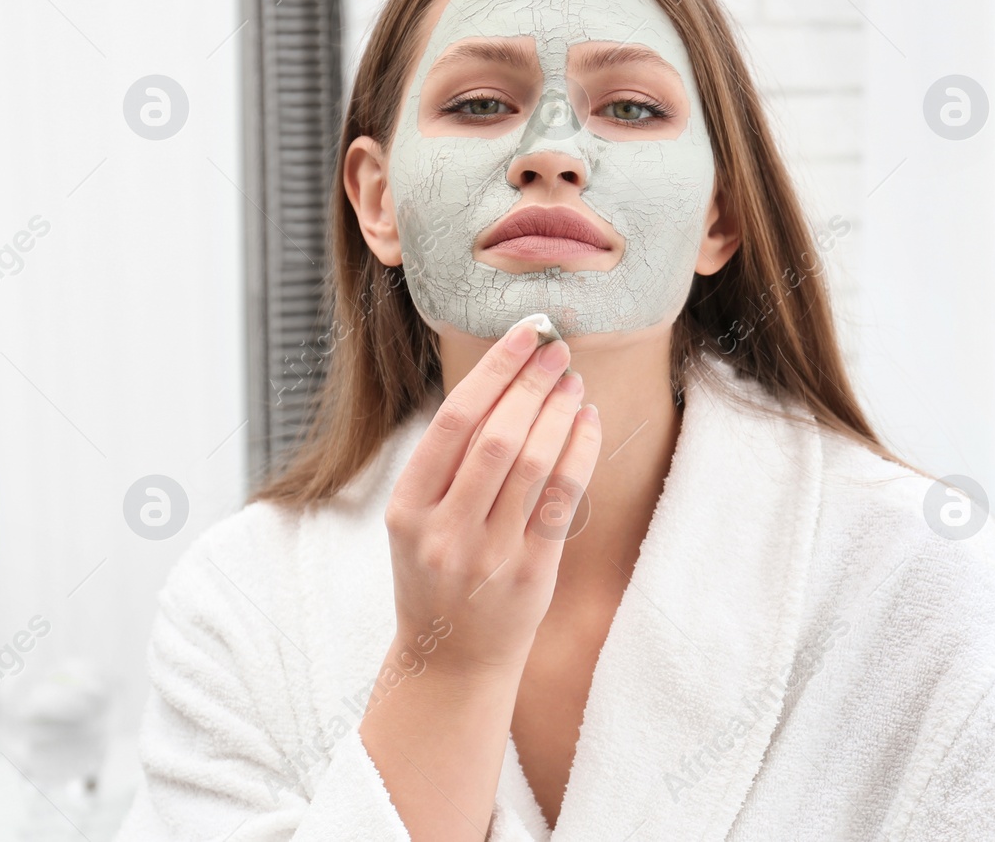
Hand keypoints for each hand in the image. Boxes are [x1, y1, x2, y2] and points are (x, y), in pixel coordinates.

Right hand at [381, 317, 601, 677]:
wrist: (451, 661)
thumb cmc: (438, 575)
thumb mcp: (418, 520)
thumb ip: (448, 462)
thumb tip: (502, 379)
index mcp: (407, 507)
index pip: (453, 420)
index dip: (494, 370)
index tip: (524, 334)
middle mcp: (442, 530)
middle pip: (496, 436)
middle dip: (532, 384)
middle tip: (558, 350)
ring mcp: (486, 555)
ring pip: (532, 465)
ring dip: (558, 412)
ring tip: (574, 380)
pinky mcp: (529, 575)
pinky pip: (562, 500)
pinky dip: (578, 452)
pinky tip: (587, 423)